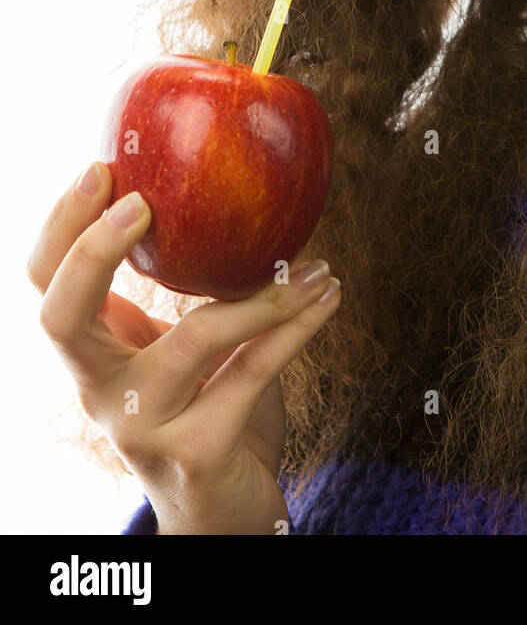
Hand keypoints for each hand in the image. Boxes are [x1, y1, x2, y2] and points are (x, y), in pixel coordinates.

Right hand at [26, 161, 340, 532]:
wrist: (225, 511)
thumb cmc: (209, 409)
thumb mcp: (188, 344)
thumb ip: (195, 287)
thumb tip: (245, 191)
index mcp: (95, 352)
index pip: (44, 282)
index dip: (61, 226)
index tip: (103, 169)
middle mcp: (102, 390)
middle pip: (61, 315)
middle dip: (92, 251)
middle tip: (141, 202)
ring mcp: (142, 426)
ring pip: (193, 336)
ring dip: (264, 293)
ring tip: (311, 264)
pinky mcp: (196, 454)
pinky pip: (254, 370)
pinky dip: (298, 325)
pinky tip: (328, 294)